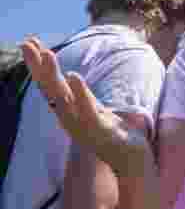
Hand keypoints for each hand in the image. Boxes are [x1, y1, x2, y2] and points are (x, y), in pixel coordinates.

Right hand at [20, 37, 154, 179]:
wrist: (133, 165)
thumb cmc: (115, 137)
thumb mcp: (95, 113)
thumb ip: (83, 98)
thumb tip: (73, 80)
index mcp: (71, 113)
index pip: (50, 86)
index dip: (38, 66)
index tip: (29, 43)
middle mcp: (72, 119)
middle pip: (51, 89)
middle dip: (38, 66)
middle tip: (27, 43)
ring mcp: (84, 126)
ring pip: (64, 98)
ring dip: (54, 76)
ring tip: (47, 53)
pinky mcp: (102, 131)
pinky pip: (88, 110)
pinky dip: (80, 93)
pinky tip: (74, 76)